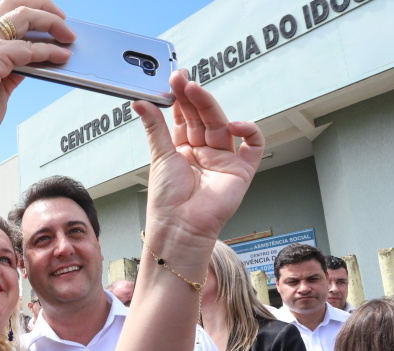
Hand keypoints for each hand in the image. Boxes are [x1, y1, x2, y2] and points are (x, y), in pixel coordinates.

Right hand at [0, 0, 74, 153]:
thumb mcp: (0, 84)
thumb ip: (15, 68)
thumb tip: (38, 59)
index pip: (6, 10)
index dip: (30, 7)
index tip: (51, 15)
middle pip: (16, 3)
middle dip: (43, 5)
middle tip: (63, 18)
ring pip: (24, 16)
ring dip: (51, 22)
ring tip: (69, 36)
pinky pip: (29, 48)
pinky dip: (49, 51)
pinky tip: (63, 56)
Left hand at [133, 70, 263, 266]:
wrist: (180, 228)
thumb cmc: (166, 200)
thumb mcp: (159, 156)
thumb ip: (154, 126)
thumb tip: (140, 101)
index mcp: (182, 149)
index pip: (183, 117)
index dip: (180, 98)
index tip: (173, 79)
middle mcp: (203, 152)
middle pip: (202, 117)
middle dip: (192, 97)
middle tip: (182, 79)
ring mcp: (223, 160)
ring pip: (222, 125)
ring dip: (210, 106)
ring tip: (194, 91)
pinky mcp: (241, 171)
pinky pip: (253, 145)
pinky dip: (248, 131)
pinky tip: (233, 124)